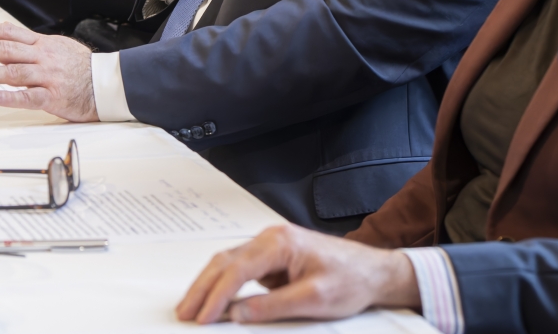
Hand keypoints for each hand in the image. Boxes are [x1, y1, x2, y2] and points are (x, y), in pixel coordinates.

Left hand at [0, 21, 97, 120]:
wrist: (106, 84)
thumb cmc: (80, 67)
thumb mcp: (56, 47)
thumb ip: (30, 45)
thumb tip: (3, 38)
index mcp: (43, 45)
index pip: (11, 33)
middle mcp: (43, 58)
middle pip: (9, 50)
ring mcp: (48, 77)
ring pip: (14, 72)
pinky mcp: (53, 97)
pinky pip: (28, 97)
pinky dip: (9, 97)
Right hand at [176, 224, 420, 324]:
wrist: (373, 272)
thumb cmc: (350, 280)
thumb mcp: (314, 299)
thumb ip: (272, 306)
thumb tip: (237, 313)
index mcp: (280, 242)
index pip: (237, 270)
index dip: (216, 296)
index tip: (202, 318)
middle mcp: (271, 239)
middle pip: (224, 262)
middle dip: (202, 289)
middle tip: (184, 314)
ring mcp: (271, 247)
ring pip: (228, 264)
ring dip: (209, 286)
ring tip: (192, 309)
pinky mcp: (273, 259)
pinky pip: (240, 270)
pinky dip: (223, 285)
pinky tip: (213, 300)